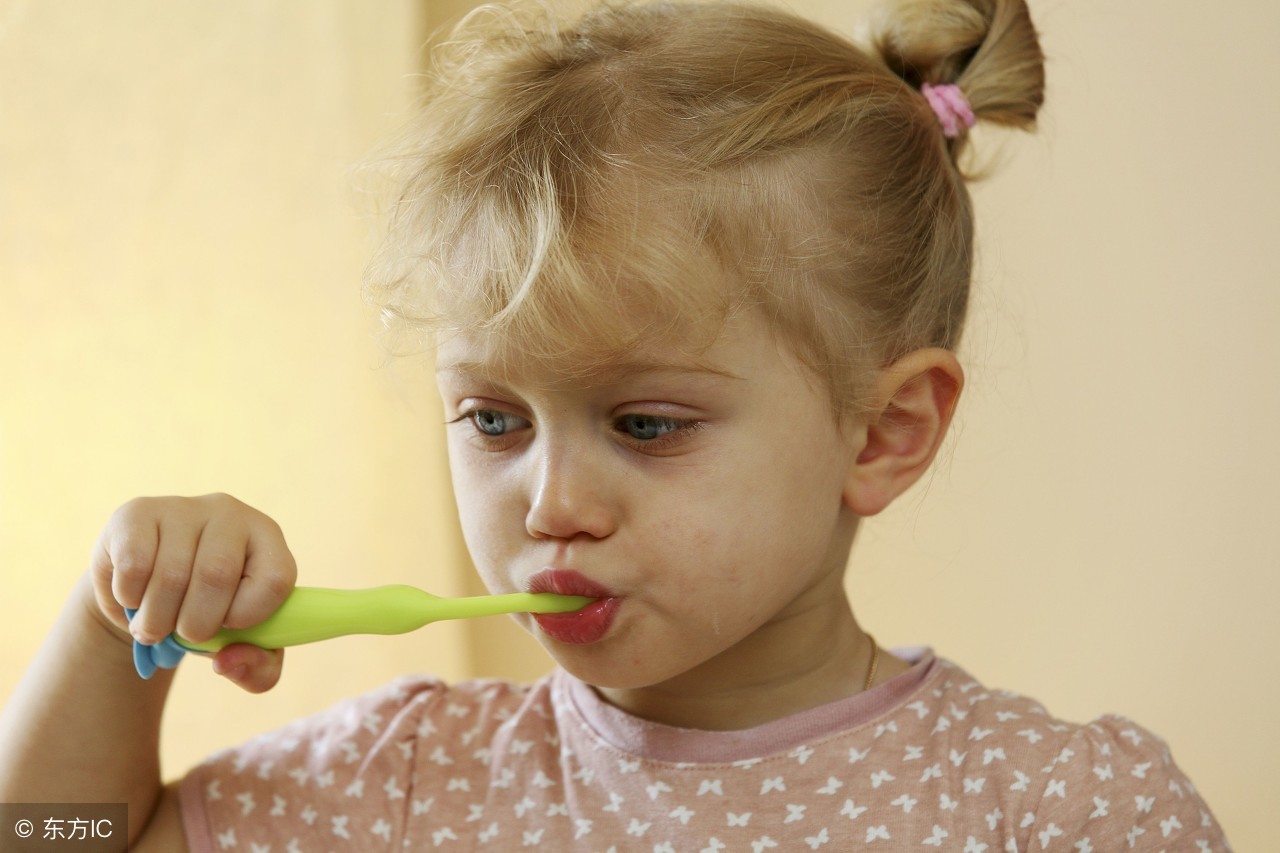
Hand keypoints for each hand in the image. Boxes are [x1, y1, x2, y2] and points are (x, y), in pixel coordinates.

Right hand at [88, 494, 297, 692]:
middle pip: (217, 575)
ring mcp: (183, 508)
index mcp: (268, 541)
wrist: (146, 590)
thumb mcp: (242, 647)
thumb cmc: (207, 615)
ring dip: (156, 620)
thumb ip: (257, 669)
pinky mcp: (137, 513)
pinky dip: (130, 598)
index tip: (228, 625)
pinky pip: (134, 564)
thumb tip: (227, 662)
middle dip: (195, 625)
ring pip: (172, 575)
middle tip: (181, 637)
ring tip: (153, 627)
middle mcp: (231, 514)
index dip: (249, 616)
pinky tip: (133, 597)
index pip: (276, 580)